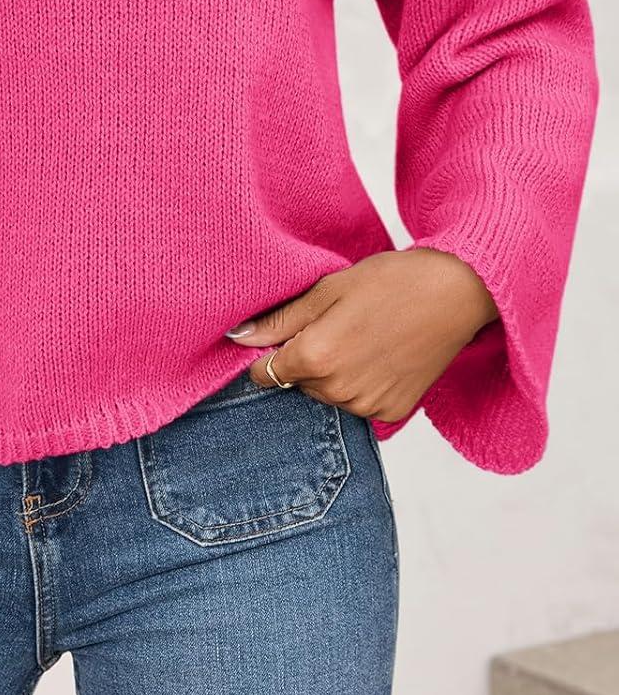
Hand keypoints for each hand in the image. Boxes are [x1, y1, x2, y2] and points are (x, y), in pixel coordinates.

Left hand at [226, 248, 498, 422]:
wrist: (457, 294)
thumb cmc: (393, 282)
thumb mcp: (328, 289)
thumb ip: (281, 320)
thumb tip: (238, 337)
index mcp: (317, 357)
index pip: (264, 373)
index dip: (270, 352)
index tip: (287, 333)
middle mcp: (339, 390)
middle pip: (297, 383)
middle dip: (305, 358)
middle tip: (337, 324)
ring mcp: (367, 406)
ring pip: (326, 394)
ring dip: (333, 373)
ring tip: (361, 336)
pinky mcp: (392, 413)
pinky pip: (357, 404)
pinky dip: (360, 384)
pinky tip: (379, 354)